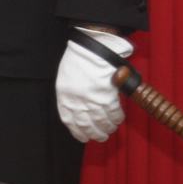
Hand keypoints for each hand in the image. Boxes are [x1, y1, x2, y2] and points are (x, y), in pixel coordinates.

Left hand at [55, 27, 133, 142]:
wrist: (91, 46)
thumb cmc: (78, 59)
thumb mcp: (66, 78)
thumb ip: (71, 95)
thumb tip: (80, 109)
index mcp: (64, 96)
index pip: (69, 121)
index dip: (77, 132)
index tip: (83, 137)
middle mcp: (77, 101)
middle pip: (86, 125)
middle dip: (95, 134)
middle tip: (101, 137)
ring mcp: (92, 101)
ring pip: (102, 122)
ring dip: (107, 128)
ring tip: (110, 129)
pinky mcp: (108, 97)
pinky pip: (114, 113)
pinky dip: (117, 119)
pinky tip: (118, 120)